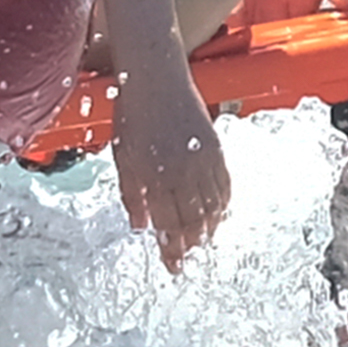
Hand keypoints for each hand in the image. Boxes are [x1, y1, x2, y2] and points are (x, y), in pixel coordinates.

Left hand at [112, 78, 232, 265]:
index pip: (170, 226)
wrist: (156, 79)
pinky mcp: (216, 149)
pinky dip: (223, 205)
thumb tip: (140, 225)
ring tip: (203, 242)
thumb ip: (132, 195)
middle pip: (194, 222)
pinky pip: (225, 186)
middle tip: (189, 259)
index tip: (174, 267)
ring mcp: (203, 161)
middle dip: (192, 245)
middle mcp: (183, 173)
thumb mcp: (122, 157)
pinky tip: (218, 214)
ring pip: (214, 207)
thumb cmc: (133, 116)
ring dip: (209, 228)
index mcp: (156, 177)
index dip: (173, 250)